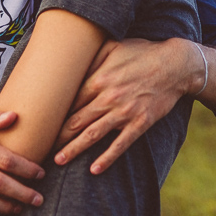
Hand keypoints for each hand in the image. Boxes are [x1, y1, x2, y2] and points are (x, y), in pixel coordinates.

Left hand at [54, 37, 196, 174]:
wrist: (176, 64)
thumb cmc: (143, 53)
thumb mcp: (114, 46)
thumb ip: (91, 55)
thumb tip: (69, 58)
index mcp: (99, 78)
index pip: (69, 101)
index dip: (53, 115)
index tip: (40, 124)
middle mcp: (108, 97)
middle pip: (76, 121)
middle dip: (56, 136)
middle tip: (39, 148)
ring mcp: (125, 112)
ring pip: (93, 135)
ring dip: (74, 150)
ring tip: (58, 161)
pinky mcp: (140, 122)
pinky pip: (121, 144)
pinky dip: (107, 157)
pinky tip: (95, 170)